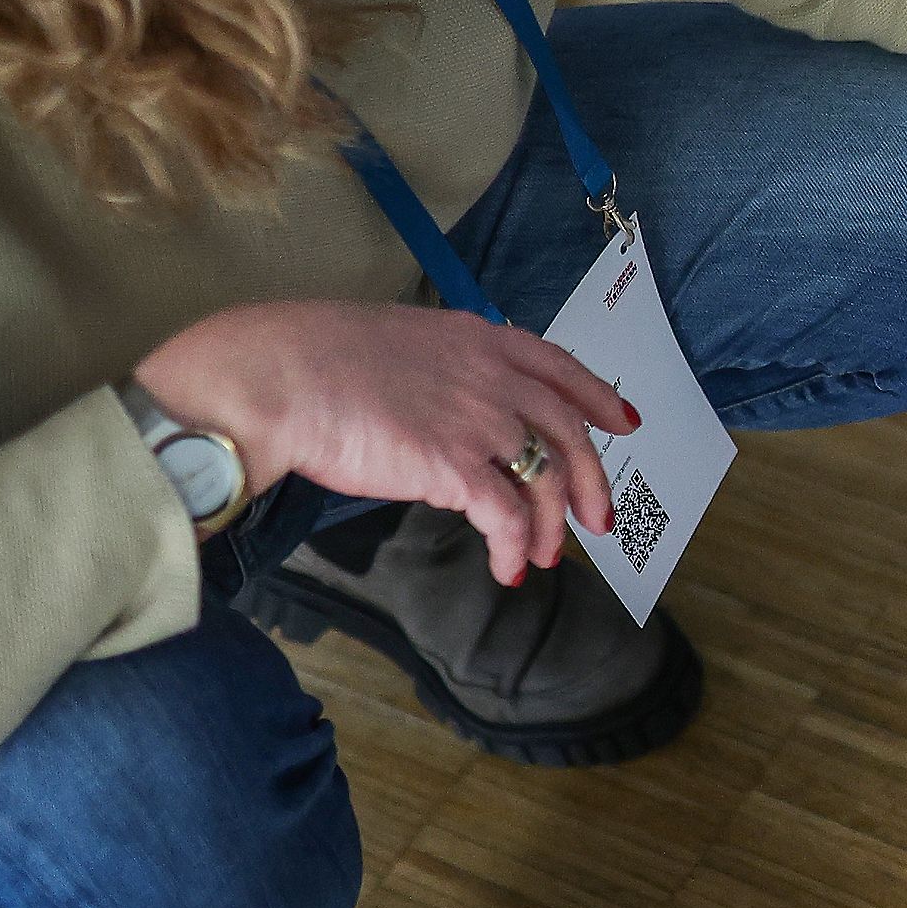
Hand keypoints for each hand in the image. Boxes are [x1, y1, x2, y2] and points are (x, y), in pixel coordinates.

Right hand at [135, 301, 640, 586]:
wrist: (282, 378)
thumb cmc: (316, 360)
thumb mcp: (399, 344)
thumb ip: (440, 370)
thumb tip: (447, 404)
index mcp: (480, 339)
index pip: (560, 367)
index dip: (598, 398)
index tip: (625, 424)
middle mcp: (493, 377)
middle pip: (568, 432)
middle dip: (591, 480)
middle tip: (599, 519)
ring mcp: (479, 420)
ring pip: (545, 480)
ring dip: (552, 526)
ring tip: (544, 557)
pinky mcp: (456, 468)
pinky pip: (507, 517)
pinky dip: (515, 548)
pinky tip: (507, 568)